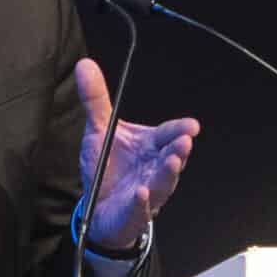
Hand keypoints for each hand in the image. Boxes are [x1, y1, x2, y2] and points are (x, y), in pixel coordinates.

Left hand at [75, 58, 198, 251]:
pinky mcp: (133, 212)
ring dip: (167, 173)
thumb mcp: (99, 129)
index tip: (192, 126)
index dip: (180, 130)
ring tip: (171, 161)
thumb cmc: (107, 166)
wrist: (99, 206)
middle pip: (171, 158)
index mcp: (150, 146)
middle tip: (184, 142)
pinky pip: (139, 207)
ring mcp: (148, 192)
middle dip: (179, 150)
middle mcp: (154, 168)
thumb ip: (95, 99)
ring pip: (162, 183)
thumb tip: (84, 63)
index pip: (168, 135)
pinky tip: (142, 193)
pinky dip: (142, 201)